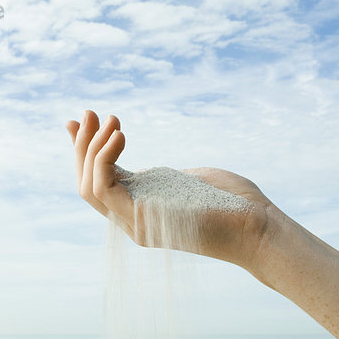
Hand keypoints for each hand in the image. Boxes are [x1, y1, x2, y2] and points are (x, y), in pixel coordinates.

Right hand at [65, 110, 279, 267]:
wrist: (259, 226)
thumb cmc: (232, 202)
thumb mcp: (187, 178)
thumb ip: (158, 173)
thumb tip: (153, 166)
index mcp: (142, 209)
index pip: (98, 182)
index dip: (84, 151)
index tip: (79, 120)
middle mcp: (132, 220)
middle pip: (86, 185)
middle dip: (82, 146)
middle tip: (91, 112)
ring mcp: (135, 223)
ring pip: (88, 187)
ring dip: (91, 148)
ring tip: (110, 120)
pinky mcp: (142, 219)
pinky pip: (103, 188)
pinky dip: (104, 158)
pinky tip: (120, 134)